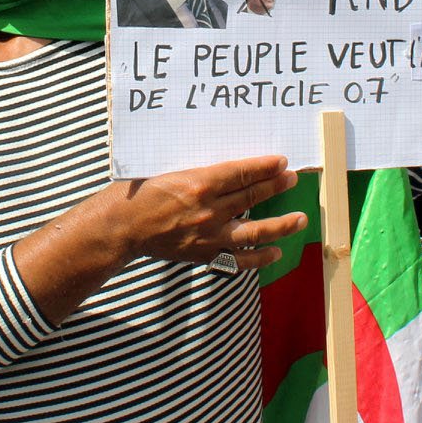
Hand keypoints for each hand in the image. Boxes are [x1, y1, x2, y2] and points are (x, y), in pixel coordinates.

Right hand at [104, 155, 306, 270]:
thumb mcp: (169, 170)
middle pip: (252, 197)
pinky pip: (239, 259)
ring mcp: (208, 235)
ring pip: (254, 231)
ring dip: (280, 225)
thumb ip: (199, 170)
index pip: (241, 173)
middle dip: (276, 187)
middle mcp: (208, 210)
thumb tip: (230, 168)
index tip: (282, 163)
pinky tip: (276, 252)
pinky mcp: (205, 254)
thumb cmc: (140, 192)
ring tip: (300, 218)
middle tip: (294, 179)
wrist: (122, 227)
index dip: (265, 168)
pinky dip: (259, 257)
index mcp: (198, 184)